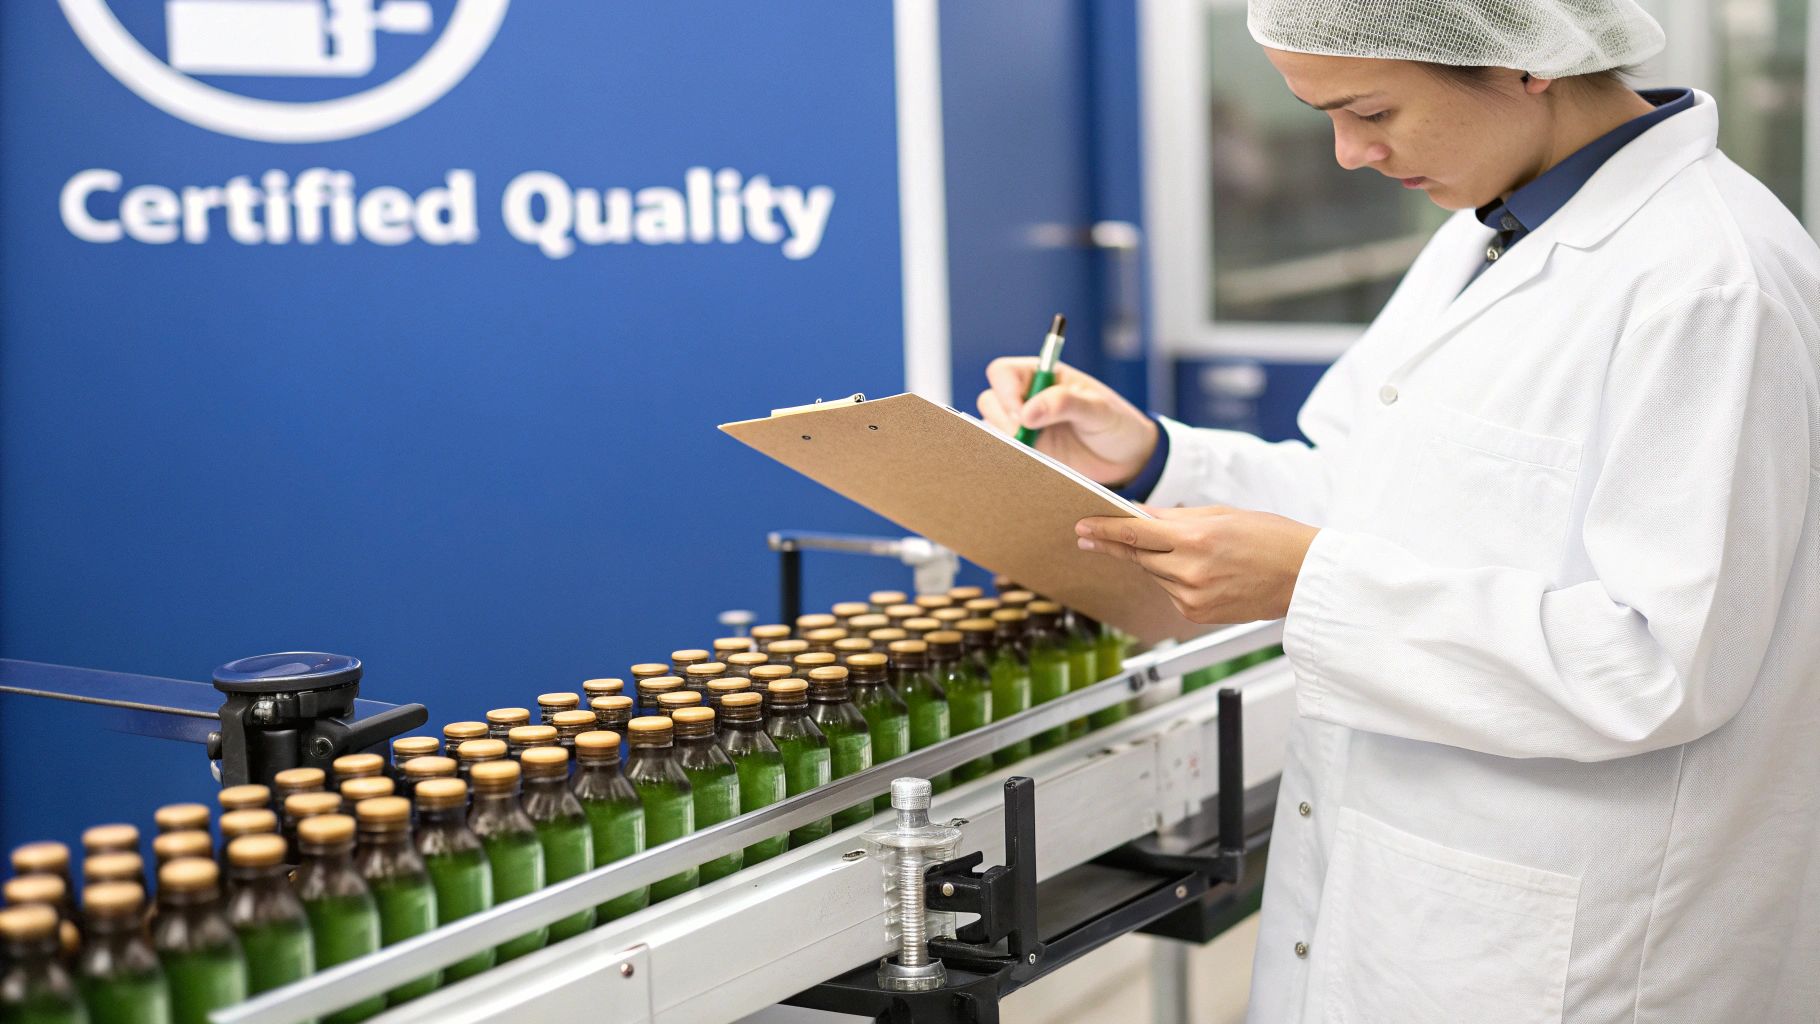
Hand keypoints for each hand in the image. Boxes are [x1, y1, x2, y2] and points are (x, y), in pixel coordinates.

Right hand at [978, 357, 1157, 485]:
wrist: (1127, 461)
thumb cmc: (1117, 425)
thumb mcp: (1098, 409)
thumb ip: (1065, 403)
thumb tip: (1027, 412)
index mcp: (1043, 376)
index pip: (1004, 372)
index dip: (1005, 389)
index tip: (1022, 411)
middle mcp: (1028, 399)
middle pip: (990, 399)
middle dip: (1004, 418)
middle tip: (1028, 434)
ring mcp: (1024, 427)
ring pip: (991, 427)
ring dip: (1005, 439)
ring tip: (1035, 450)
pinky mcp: (1026, 452)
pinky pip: (1002, 452)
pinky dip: (1009, 457)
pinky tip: (1031, 461)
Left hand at [1075, 506, 1318, 622]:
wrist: (1304, 575)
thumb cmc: (1271, 537)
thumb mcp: (1221, 515)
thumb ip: (1174, 518)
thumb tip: (1139, 515)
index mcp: (1195, 540)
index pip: (1135, 533)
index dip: (1104, 530)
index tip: (1082, 527)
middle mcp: (1190, 572)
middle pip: (1138, 555)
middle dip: (1117, 543)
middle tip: (1091, 534)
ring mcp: (1192, 598)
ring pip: (1154, 575)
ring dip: (1155, 561)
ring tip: (1184, 549)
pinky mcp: (1197, 615)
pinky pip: (1170, 593)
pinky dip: (1173, 579)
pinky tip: (1197, 571)